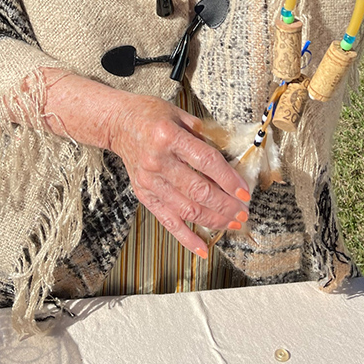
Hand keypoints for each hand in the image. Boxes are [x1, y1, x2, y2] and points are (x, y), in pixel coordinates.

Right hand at [36, 70, 250, 257]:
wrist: (118, 123)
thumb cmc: (150, 115)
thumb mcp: (179, 114)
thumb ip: (204, 135)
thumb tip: (229, 159)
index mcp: (169, 136)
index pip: (206, 162)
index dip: (229, 179)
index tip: (245, 192)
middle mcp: (158, 161)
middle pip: (199, 190)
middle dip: (226, 205)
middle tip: (244, 211)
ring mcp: (149, 181)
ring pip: (187, 209)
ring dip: (214, 220)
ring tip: (233, 223)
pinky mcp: (144, 195)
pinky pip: (168, 221)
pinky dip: (186, 238)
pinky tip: (203, 249)